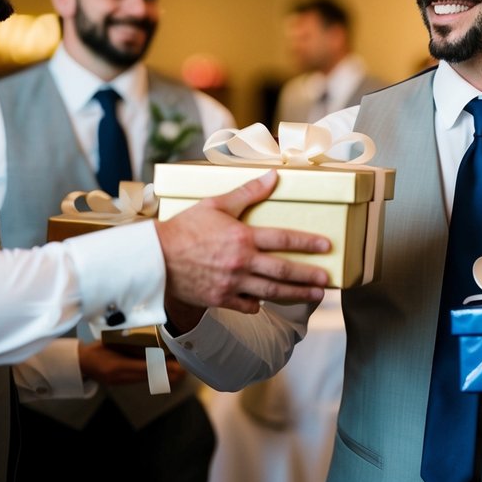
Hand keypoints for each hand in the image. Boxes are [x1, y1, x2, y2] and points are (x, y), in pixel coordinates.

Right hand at [77, 342, 185, 386]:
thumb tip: (153, 340)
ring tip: (179, 370)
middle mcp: (121, 376)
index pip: (146, 368)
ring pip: (148, 380)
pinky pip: (142, 380)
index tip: (177, 365)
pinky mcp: (122, 382)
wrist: (81, 362)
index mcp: (118, 366)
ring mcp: (121, 381)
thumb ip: (131, 343)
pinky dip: (155, 376)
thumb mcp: (112, 342)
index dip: (163, 367)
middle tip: (184, 368)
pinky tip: (165, 373)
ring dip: (163, 376)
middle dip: (168, 374)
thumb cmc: (97, 348)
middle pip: (150, 377)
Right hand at [155, 170, 330, 319]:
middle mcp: (240, 262)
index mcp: (242, 237)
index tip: (326, 245)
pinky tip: (269, 301)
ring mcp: (231, 283)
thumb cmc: (183, 228)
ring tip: (315, 296)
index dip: (307, 242)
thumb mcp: (216, 204)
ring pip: (271, 291)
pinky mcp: (220, 299)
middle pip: (283, 270)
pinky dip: (260, 304)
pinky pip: (247, 305)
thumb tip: (273, 176)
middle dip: (308, 276)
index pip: (283, 238)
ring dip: (296, 294)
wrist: (154, 258)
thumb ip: (247, 192)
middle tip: (327, 280)